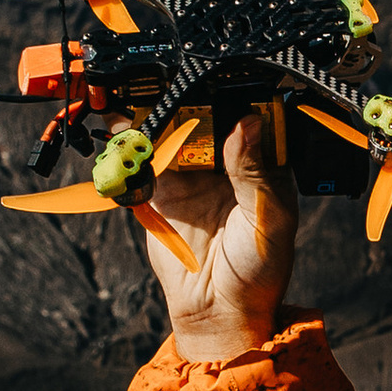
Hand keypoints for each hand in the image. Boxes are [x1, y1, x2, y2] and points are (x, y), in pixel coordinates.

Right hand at [143, 103, 300, 361]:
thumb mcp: (267, 218)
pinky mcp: (164, 193)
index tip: (213, 79)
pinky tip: (124, 130)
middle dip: (187, 101)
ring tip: (141, 97)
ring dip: (157, 118)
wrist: (218, 311)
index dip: (231, 98)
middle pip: (205, 120)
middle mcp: (228, 165)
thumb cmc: (259, 270)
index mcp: (263, 165)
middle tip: (170, 82)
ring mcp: (194, 177)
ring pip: (173, 136)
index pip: (248, 119)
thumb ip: (253, 172)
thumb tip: (248, 123)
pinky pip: (147, 163)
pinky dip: (134, 146)